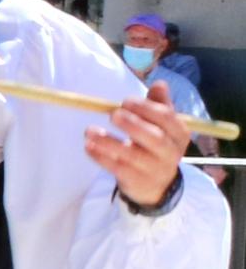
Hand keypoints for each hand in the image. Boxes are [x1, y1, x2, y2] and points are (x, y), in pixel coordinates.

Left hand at [86, 79, 194, 211]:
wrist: (157, 185)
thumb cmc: (155, 146)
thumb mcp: (162, 126)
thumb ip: (159, 105)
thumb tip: (160, 83)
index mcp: (179, 134)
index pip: (167, 119)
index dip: (147, 108)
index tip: (125, 101)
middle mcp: (170, 152)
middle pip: (154, 138)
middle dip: (133, 124)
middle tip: (112, 114)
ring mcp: (154, 169)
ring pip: (132, 155)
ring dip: (109, 142)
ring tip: (89, 131)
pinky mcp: (136, 181)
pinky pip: (117, 168)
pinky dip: (101, 157)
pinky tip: (88, 146)